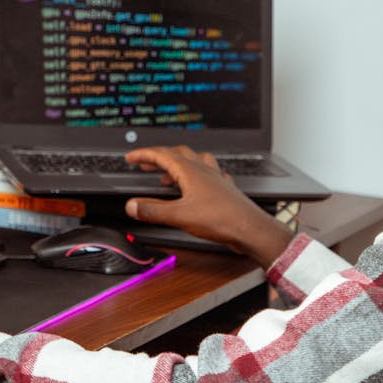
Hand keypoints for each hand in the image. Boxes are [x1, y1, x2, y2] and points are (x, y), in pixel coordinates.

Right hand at [124, 145, 292, 267]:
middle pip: (177, 154)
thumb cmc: (222, 219)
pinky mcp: (224, 189)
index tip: (131, 157)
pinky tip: (198, 184)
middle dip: (158, 158)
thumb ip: (153, 210)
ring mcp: (215, 178)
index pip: (161, 155)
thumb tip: (132, 206)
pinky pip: (209, 174)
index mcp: (190, 171)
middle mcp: (204, 170)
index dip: (144, 154)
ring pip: (194, 162)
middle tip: (145, 164)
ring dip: (177, 165)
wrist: (251, 228)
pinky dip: (197, 176)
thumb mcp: (179, 216)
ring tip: (167, 177)